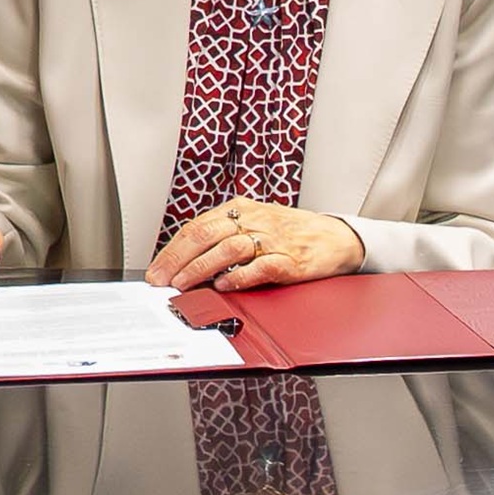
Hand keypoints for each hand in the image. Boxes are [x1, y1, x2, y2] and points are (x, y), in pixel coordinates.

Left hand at [145, 197, 365, 291]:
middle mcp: (255, 221)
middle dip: (179, 259)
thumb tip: (184, 261)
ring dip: (203, 267)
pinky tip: (225, 285)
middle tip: (163, 280)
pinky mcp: (290, 261)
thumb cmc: (292, 233)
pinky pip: (261, 267)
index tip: (157, 270)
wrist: (336, 237)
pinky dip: (240, 277)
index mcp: (242, 209)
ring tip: (185, 284)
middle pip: (208, 234)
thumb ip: (223, 237)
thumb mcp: (255, 223)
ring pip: (229, 248)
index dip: (173, 250)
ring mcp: (273, 240)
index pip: (198, 226)